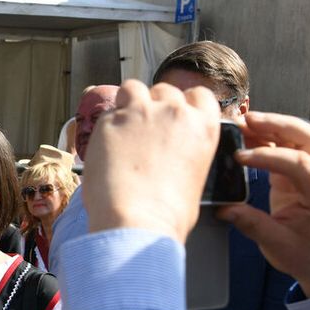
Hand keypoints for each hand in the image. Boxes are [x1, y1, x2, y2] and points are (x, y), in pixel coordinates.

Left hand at [83, 80, 220, 241]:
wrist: (137, 222)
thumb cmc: (168, 214)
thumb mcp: (195, 178)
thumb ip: (187, 152)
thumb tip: (173, 155)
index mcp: (203, 126)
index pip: (199, 95)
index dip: (185, 103)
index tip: (174, 116)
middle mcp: (174, 112)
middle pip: (164, 90)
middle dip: (154, 105)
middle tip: (144, 130)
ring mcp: (140, 113)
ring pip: (133, 88)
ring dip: (128, 102)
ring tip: (123, 128)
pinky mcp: (109, 121)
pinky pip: (107, 112)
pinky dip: (107, 125)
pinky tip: (106, 147)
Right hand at [218, 111, 309, 296]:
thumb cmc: (304, 253)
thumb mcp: (277, 244)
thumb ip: (251, 224)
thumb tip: (223, 208)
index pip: (300, 164)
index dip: (269, 157)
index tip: (240, 158)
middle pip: (308, 136)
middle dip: (278, 124)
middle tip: (248, 120)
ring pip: (300, 134)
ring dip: (273, 124)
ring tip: (244, 121)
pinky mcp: (303, 168)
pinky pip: (288, 143)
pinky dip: (269, 135)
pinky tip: (248, 133)